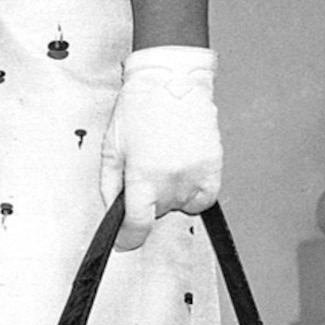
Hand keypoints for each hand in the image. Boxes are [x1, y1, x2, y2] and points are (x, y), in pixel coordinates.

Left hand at [99, 45, 220, 249]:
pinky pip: (204, 198)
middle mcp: (172, 180)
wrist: (172, 82)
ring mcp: (196, 174)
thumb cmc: (138, 111)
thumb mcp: (111, 147)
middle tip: (144, 171)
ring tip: (165, 164)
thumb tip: (113, 211)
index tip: (125, 242)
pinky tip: (184, 172)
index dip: (129, 238)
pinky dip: (194, 193)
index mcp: (142, 176)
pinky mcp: (215, 167)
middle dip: (148, 200)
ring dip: (171, 196)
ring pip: (181, 206)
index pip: (138, 223)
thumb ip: (109, 184)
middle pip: (159, 212)